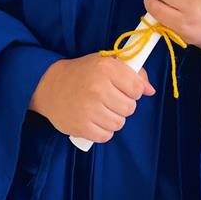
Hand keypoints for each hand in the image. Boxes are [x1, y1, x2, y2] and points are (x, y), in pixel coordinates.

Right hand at [31, 53, 155, 142]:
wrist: (49, 85)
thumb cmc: (83, 73)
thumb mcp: (106, 63)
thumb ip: (132, 73)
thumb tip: (151, 91)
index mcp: (106, 68)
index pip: (137, 88)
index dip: (134, 90)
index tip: (124, 89)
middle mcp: (98, 87)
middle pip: (130, 108)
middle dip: (123, 105)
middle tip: (110, 99)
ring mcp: (89, 108)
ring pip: (119, 124)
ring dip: (113, 119)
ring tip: (101, 109)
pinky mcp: (81, 126)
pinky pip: (105, 136)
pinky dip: (103, 131)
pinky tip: (95, 120)